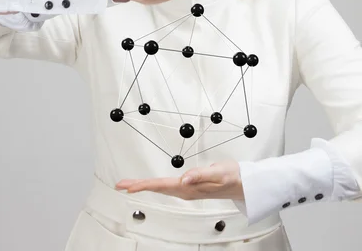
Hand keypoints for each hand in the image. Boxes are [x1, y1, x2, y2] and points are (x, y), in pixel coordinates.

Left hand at [115, 160, 244, 200]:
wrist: (242, 182)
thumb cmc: (231, 176)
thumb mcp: (218, 173)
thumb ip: (200, 175)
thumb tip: (183, 179)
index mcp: (189, 187)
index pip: (161, 185)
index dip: (143, 185)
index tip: (128, 186)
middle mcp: (185, 190)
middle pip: (157, 188)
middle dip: (138, 186)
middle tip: (120, 184)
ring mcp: (187, 189)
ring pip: (160, 187)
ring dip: (145, 185)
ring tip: (130, 184)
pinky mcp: (189, 186)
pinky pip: (167, 186)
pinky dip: (155, 184)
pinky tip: (152, 184)